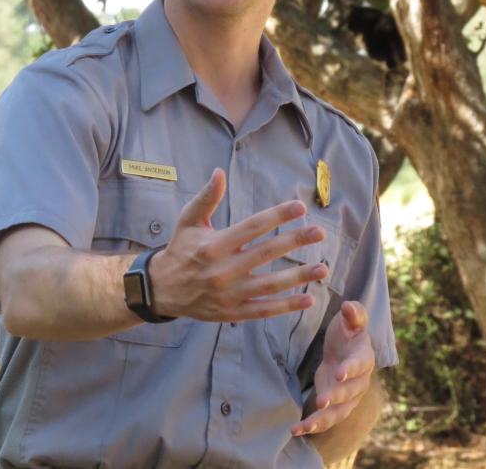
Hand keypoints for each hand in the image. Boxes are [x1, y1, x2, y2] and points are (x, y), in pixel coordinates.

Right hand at [150, 168, 328, 321]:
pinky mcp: (233, 312)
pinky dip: (286, 306)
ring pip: (270, 285)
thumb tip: (219, 172)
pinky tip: (307, 299)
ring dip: (299, 277)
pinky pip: (264, 309)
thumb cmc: (180, 249)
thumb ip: (207, 197)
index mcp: (214, 245)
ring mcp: (230, 294)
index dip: (278, 216)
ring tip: (323, 269)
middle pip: (266, 253)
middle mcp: (223, 269)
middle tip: (320, 233)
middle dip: (295, 242)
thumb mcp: (188, 220)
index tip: (300, 207)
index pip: (253, 227)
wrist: (162, 290)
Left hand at [291, 301, 374, 436]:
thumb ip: (354, 313)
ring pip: (339, 412)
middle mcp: (360, 381)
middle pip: (350, 392)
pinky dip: (312, 426)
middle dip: (336, 397)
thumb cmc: (349, 332)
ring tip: (305, 424)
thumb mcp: (351, 318)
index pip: (360, 365)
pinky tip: (296, 429)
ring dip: (323, 419)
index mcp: (364, 357)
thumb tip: (348, 306)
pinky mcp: (335, 406)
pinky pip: (326, 419)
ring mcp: (348, 397)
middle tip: (321, 400)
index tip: (340, 372)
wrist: (346, 350)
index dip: (351, 369)